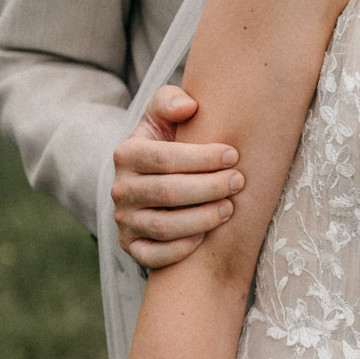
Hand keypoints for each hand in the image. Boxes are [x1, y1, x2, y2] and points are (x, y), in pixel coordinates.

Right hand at [111, 85, 244, 269]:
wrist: (155, 177)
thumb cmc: (170, 141)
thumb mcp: (165, 115)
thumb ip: (171, 101)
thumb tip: (188, 107)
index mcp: (127, 154)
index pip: (164, 158)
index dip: (202, 158)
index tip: (233, 154)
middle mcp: (120, 189)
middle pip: (167, 193)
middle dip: (210, 187)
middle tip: (239, 181)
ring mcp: (123, 221)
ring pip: (163, 227)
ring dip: (202, 219)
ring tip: (230, 208)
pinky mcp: (131, 247)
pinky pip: (153, 257)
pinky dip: (180, 250)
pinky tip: (206, 238)